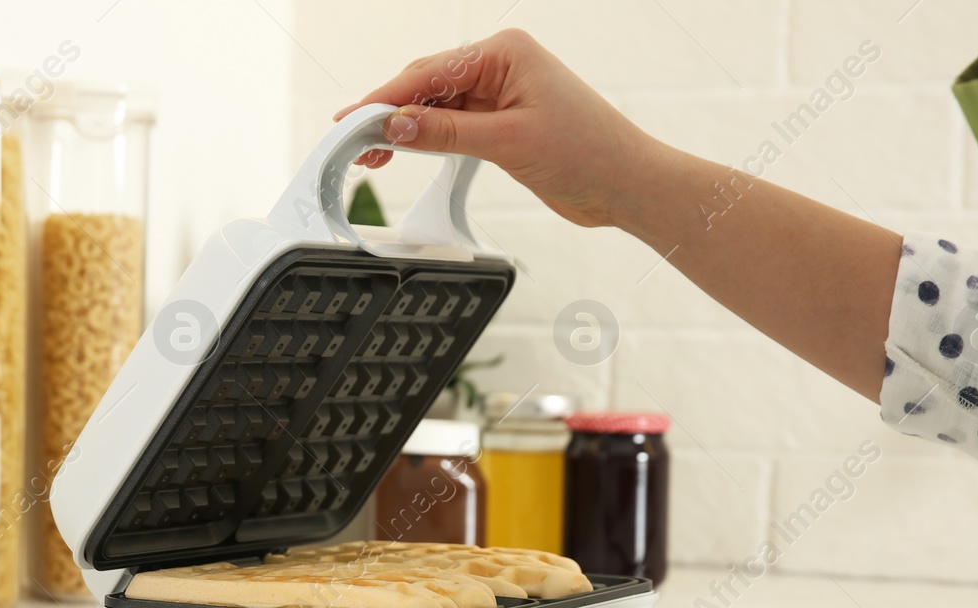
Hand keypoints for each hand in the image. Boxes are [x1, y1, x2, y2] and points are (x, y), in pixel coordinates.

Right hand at [335, 29, 656, 227]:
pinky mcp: (503, 122)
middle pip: (426, 85)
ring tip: (371, 155)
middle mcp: (500, 66)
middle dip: (388, 113)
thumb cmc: (589, 152)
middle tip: (352, 142)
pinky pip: (453, 126)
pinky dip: (427, 140)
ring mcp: (501, 93)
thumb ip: (446, 134)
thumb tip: (395, 126)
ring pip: (436, 108)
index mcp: (505, 53)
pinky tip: (404, 153)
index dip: (384, 98)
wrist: (626, 184)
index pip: (428, 73)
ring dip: (404, 131)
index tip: (352, 119)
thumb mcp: (508, 141)